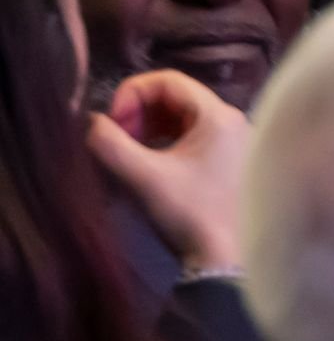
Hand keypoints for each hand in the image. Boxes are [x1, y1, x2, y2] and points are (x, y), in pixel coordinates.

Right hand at [84, 70, 248, 275]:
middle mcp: (234, 121)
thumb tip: (90, 122)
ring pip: (183, 117)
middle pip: (176, 97)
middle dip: (138, 112)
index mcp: (220, 116)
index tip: (112, 122)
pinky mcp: (232, 160)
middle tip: (116, 139)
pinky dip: (165, 141)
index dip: (131, 94)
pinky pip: (193, 136)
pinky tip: (148, 162)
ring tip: (127, 151)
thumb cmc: (189, 213)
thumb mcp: (143, 177)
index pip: (168, 80)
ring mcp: (236, 141)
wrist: (225, 260)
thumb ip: (109, 143)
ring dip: (149, 127)